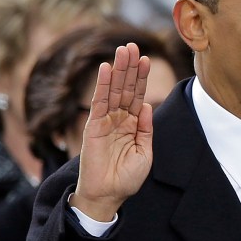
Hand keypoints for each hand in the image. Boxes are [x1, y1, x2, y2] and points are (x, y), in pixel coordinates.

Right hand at [71, 43, 153, 220]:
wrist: (108, 195)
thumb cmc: (126, 178)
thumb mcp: (144, 152)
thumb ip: (145, 129)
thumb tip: (146, 105)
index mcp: (133, 125)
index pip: (138, 96)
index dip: (142, 78)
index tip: (147, 58)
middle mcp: (119, 119)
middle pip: (125, 87)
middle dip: (130, 67)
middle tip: (133, 45)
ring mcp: (105, 121)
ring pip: (113, 90)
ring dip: (118, 70)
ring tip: (123, 50)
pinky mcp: (93, 126)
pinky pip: (98, 102)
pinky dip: (102, 85)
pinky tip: (106, 69)